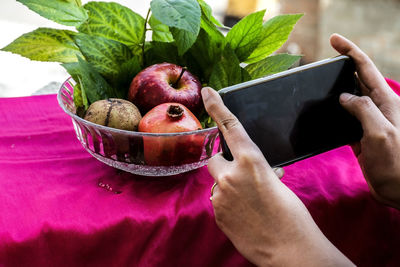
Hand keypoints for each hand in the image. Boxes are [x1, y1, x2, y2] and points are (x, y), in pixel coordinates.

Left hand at [202, 87, 352, 265]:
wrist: (288, 249)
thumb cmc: (291, 215)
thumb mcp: (277, 184)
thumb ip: (258, 171)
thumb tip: (254, 171)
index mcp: (251, 161)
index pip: (230, 126)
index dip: (218, 106)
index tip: (208, 92)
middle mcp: (230, 174)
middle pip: (214, 158)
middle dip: (224, 163)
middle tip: (239, 176)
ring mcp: (220, 195)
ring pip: (216, 182)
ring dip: (228, 187)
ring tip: (248, 203)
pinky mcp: (216, 213)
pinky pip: (218, 201)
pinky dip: (228, 203)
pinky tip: (244, 215)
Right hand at [331, 34, 399, 208]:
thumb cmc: (397, 163)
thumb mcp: (380, 132)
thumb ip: (362, 109)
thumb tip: (344, 96)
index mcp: (385, 102)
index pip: (366, 69)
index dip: (350, 51)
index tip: (334, 40)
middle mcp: (377, 108)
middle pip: (357, 80)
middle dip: (341, 67)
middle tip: (323, 61)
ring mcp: (368, 122)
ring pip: (349, 99)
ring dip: (335, 89)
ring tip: (320, 83)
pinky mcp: (360, 136)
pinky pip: (345, 118)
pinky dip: (334, 111)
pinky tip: (325, 110)